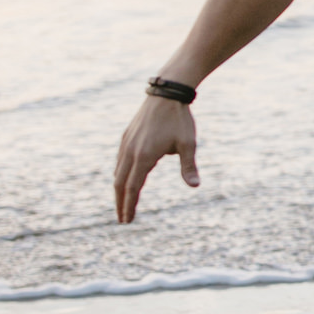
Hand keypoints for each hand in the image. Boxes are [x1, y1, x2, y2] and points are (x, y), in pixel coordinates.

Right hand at [114, 93, 199, 221]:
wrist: (167, 94)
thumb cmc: (180, 119)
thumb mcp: (188, 144)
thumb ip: (189, 166)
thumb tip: (195, 186)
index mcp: (144, 156)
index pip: (133, 187)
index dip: (129, 205)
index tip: (127, 219)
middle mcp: (130, 151)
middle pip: (120, 183)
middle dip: (120, 203)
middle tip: (122, 219)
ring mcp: (126, 143)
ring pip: (118, 172)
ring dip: (119, 189)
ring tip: (122, 203)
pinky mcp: (127, 136)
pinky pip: (119, 160)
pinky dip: (120, 174)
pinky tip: (124, 179)